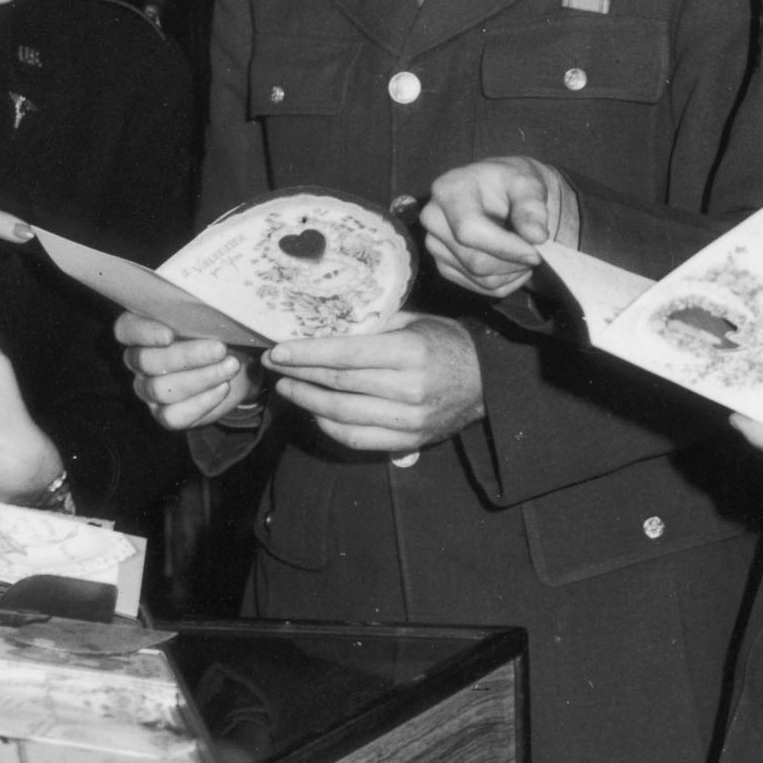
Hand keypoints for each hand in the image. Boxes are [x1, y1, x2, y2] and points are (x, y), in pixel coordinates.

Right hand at [114, 312, 255, 431]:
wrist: (237, 362)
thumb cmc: (218, 330)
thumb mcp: (212, 313)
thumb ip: (203, 307)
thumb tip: (214, 302)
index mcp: (141, 329)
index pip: (126, 329)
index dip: (144, 333)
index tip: (170, 334)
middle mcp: (138, 360)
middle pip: (148, 362)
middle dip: (187, 356)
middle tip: (220, 349)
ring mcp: (148, 389)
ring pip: (161, 389)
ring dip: (201, 378)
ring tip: (230, 367)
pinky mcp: (164, 414)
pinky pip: (173, 415)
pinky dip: (201, 402)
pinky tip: (222, 388)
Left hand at [261, 313, 484, 455]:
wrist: (488, 383)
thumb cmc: (448, 344)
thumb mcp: (415, 321)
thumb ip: (374, 325)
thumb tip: (326, 326)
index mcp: (411, 352)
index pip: (347, 354)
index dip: (307, 353)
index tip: (279, 350)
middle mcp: (409, 389)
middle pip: (339, 384)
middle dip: (300, 373)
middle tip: (274, 365)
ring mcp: (409, 420)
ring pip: (342, 414)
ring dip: (308, 401)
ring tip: (288, 388)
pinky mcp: (408, 441)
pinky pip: (357, 438)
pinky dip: (329, 427)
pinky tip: (314, 412)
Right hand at [421, 157, 579, 296]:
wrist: (502, 191)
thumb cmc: (512, 183)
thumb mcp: (527, 183)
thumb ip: (532, 207)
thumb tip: (535, 236)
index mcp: (449, 190)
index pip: (469, 230)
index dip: (505, 246)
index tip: (535, 250)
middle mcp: (433, 219)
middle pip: (474, 260)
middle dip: (513, 262)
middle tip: (537, 252)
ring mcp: (436, 245)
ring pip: (480, 278)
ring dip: (513, 272)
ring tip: (527, 253)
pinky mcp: (445, 266)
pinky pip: (481, 288)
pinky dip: (506, 281)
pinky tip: (516, 262)